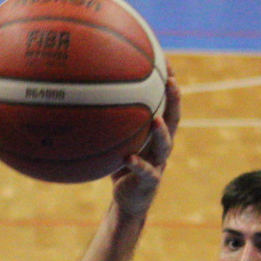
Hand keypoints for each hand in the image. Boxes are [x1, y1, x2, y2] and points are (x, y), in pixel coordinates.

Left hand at [110, 74, 179, 216]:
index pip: (166, 104)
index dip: (168, 84)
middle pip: (174, 119)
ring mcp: (158, 163)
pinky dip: (137, 165)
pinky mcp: (149, 182)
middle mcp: (160, 145)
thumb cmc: (120, 165)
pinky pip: (145, 172)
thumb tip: (86, 96)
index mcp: (155, 133)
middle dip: (174, 100)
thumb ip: (108, 122)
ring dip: (162, 133)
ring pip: (165, 146)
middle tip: (171, 82)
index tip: (166, 61)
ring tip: (157, 120)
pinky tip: (128, 158)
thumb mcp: (115, 141)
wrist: (127, 199)